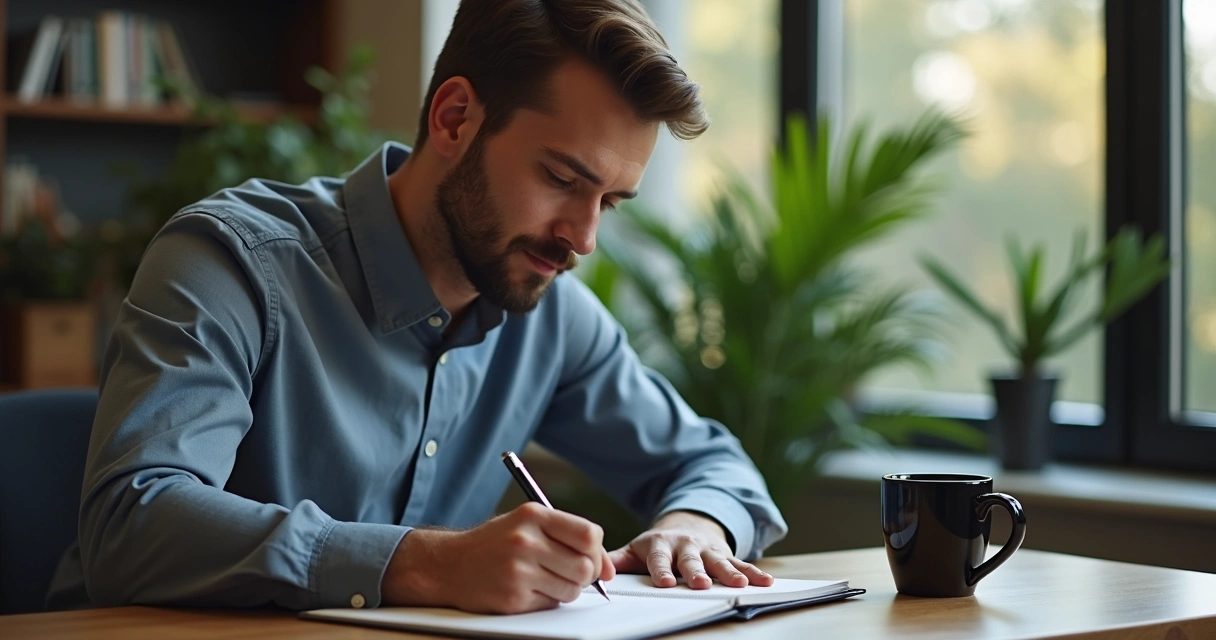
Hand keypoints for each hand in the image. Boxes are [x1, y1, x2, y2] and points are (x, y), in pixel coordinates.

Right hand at [381, 503, 614, 613]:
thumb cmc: (493, 543)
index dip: (598, 551)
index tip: (593, 558)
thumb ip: (568, 537)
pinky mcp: (513, 598)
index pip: (589, 534)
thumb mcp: (526, 524)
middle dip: (586, 575)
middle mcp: (526, 541)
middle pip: (585, 566)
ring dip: (566, 589)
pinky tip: (528, 589)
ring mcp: (518, 571)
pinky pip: (551, 604)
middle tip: (571, 573)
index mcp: (533, 515)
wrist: (447, 565)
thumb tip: (609, 569)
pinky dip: (547, 600)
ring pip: (572, 589)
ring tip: (546, 579)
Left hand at [607, 511, 772, 589]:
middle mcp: (685, 546)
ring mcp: (707, 550)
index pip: (659, 559)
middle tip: (700, 583)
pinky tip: (766, 582)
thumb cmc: (657, 547)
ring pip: (719, 563)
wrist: (686, 526)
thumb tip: (593, 572)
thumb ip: (616, 560)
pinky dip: (754, 573)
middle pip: (691, 561)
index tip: (665, 583)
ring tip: (739, 584)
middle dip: (697, 572)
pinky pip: (742, 564)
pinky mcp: (725, 555)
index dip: (662, 570)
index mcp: (660, 545)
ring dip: (730, 573)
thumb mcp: (635, 550)